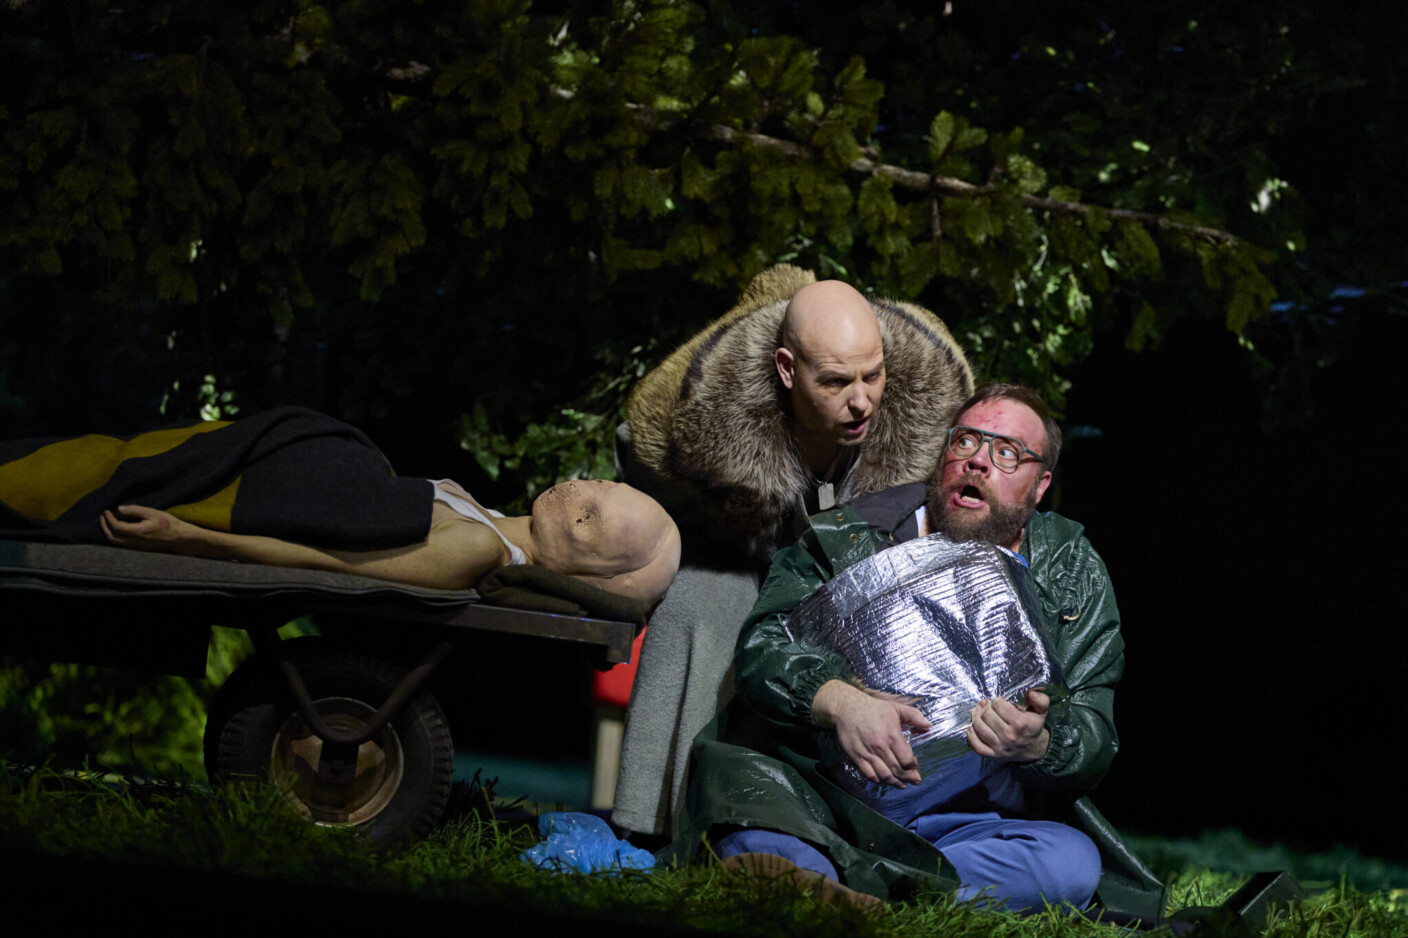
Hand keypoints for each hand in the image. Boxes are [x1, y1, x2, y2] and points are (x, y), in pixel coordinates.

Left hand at [100, 505, 202, 554]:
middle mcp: (135, 542)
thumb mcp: (153, 513)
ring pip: (115, 542)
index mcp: (138, 531)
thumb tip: (119, 509)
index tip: (106, 511)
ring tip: (106, 523)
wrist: (179, 538)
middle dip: (104, 526)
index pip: (116, 526)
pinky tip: (116, 531)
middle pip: (112, 537)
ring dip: (108, 532)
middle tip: (103, 516)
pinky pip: (121, 545)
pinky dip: (114, 537)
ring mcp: (136, 547)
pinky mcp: (138, 549)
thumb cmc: (168, 524)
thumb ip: (135, 510)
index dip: (108, 519)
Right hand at [812, 680, 931, 787]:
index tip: (915, 766)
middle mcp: (880, 747)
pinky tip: (884, 781)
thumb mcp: (896, 707)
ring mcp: (868, 753)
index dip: (913, 765)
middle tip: (914, 781)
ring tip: (902, 785)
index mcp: (892, 735)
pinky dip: (878, 780)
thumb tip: (929, 726)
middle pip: (897, 770)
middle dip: (908, 778)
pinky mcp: (857, 757)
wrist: (846, 708)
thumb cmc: (873, 708)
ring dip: (895, 783)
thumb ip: (914, 716)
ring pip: (884, 775)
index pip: (906, 759)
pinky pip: (869, 774)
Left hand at [967, 689, 1050, 763]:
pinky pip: (977, 746)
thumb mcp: (1041, 711)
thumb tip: (1031, 693)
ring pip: (979, 727)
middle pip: (986, 715)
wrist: (1034, 749)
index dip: (996, 700)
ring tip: (978, 713)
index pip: (998, 705)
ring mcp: (1000, 747)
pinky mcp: (994, 755)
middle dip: (985, 707)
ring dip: (975, 718)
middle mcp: (1010, 736)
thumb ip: (1040, 700)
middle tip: (987, 706)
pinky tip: (972, 727)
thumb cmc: (1033, 726)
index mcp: (1021, 723)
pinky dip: (971, 736)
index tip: (999, 702)